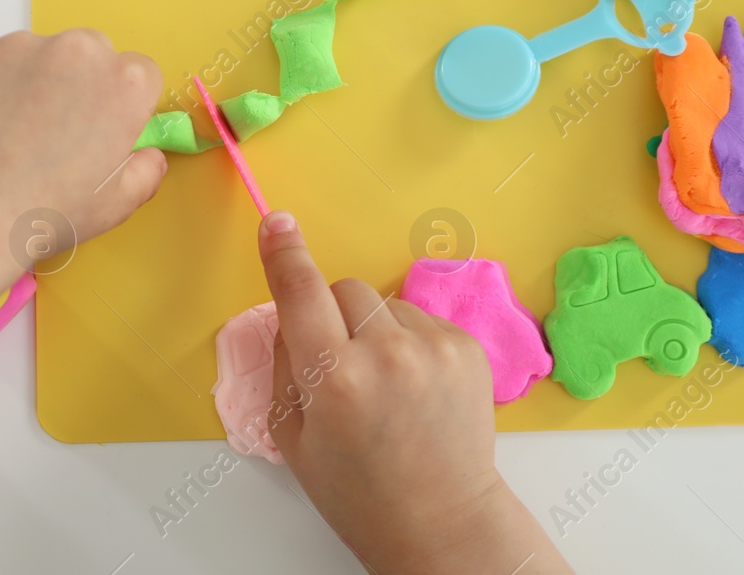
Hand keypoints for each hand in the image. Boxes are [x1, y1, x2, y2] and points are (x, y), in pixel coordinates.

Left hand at [0, 29, 166, 290]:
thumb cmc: (39, 211)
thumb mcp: (116, 206)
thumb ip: (146, 171)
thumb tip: (146, 156)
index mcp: (124, 84)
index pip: (143, 75)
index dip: (126, 106)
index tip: (107, 130)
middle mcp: (78, 51)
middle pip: (95, 54)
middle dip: (85, 85)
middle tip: (61, 134)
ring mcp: (23, 47)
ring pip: (45, 55)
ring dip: (41, 82)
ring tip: (18, 135)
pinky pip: (1, 62)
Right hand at [258, 211, 571, 574]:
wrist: (441, 520)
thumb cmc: (359, 491)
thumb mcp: (293, 436)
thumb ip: (284, 366)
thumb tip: (287, 313)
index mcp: (335, 379)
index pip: (301, 292)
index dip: (285, 254)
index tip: (277, 224)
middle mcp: (387, 355)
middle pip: (344, 289)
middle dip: (332, 313)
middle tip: (339, 363)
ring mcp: (433, 348)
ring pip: (383, 303)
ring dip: (374, 328)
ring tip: (384, 385)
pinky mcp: (466, 347)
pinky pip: (419, 318)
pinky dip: (408, 341)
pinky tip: (413, 387)